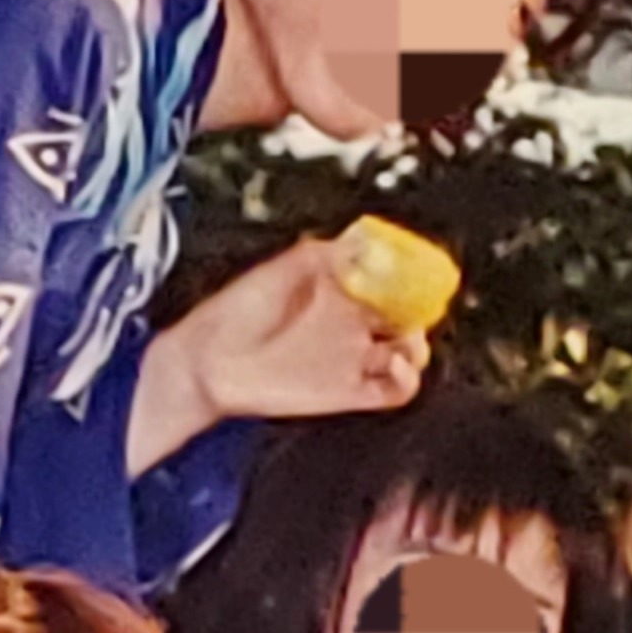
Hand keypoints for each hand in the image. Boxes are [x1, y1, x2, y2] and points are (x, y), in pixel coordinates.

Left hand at [177, 236, 429, 429]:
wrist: (207, 360)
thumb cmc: (237, 309)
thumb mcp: (282, 270)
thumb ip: (326, 255)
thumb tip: (366, 240)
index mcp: (341, 291)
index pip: (393, 283)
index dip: (413, 278)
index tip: (424, 271)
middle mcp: (352, 325)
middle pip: (408, 319)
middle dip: (422, 314)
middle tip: (417, 308)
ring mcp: (352, 360)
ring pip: (409, 356)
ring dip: (419, 348)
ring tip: (406, 340)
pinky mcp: (348, 393)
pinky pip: (394, 392)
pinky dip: (408, 380)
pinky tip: (397, 363)